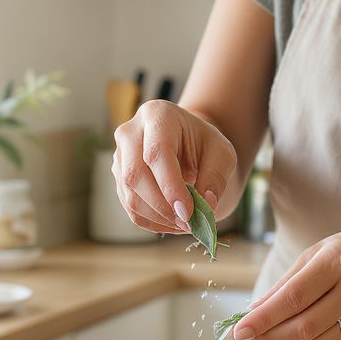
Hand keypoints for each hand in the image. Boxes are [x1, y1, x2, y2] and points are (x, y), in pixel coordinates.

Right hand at [112, 100, 236, 233]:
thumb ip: (216, 177)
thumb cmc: (203, 144)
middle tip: (189, 223)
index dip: (170, 187)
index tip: (188, 213)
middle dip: (163, 207)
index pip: (156, 153)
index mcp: (157, 116)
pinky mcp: (119, 179)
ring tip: (186, 224)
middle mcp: (130, 133)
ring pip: (130, 197)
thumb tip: (205, 205)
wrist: (186, 143)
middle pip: (135, 176)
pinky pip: (131, 209)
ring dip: (159, 218)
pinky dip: (153, 223)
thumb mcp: (221, 153)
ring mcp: (119, 157)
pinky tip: (174, 223)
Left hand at [232, 228, 340, 339]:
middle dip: (268, 337)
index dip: (262, 318)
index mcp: (338, 261)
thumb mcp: (317, 253)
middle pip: (304, 327)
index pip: (294, 298)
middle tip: (246, 338)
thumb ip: (285, 284)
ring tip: (268, 338)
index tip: (238, 330)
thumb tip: (252, 314)